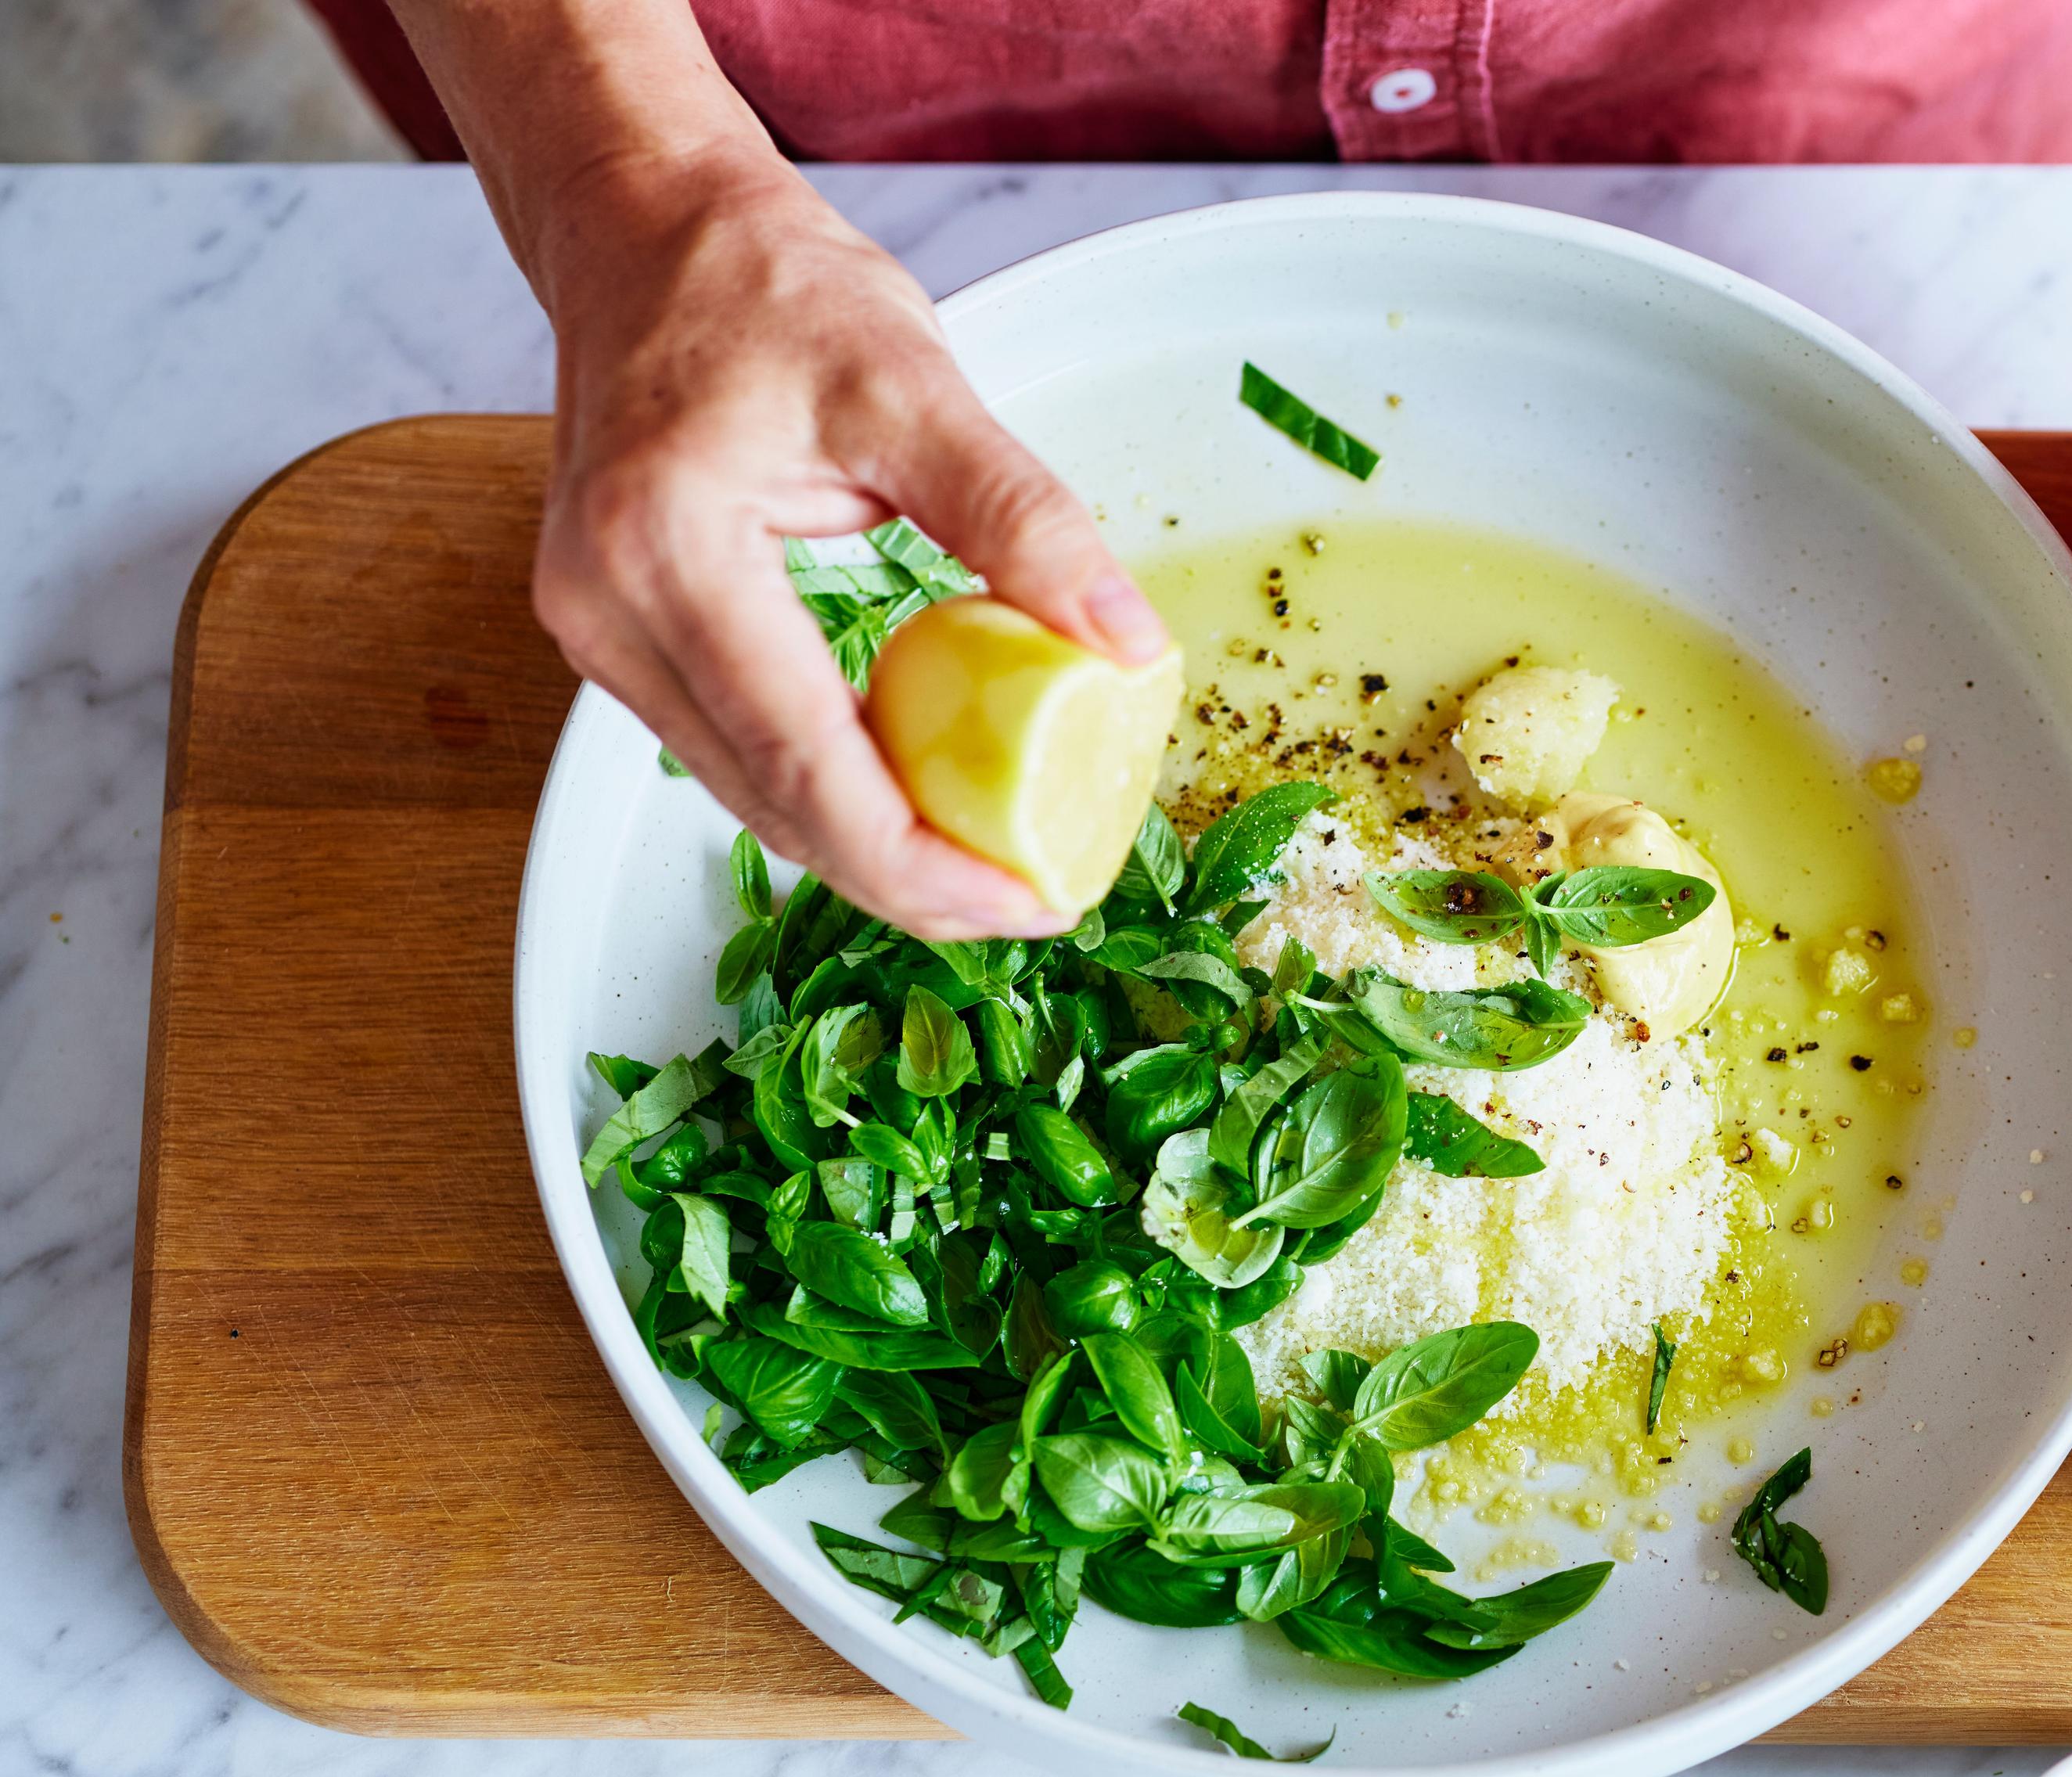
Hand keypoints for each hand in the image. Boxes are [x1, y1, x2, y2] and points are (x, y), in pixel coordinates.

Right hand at [527, 155, 1165, 937]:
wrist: (646, 228)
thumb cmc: (765, 285)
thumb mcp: (916, 386)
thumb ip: (1022, 519)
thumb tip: (1129, 646)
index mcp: (664, 549)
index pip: (805, 764)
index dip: (922, 864)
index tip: (1031, 903)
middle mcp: (604, 610)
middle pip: (771, 807)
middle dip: (906, 881)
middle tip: (1031, 906)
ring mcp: (596, 631)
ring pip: (747, 795)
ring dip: (868, 847)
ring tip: (991, 870)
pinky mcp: (616, 634)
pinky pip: (734, 748)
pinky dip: (828, 788)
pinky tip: (918, 799)